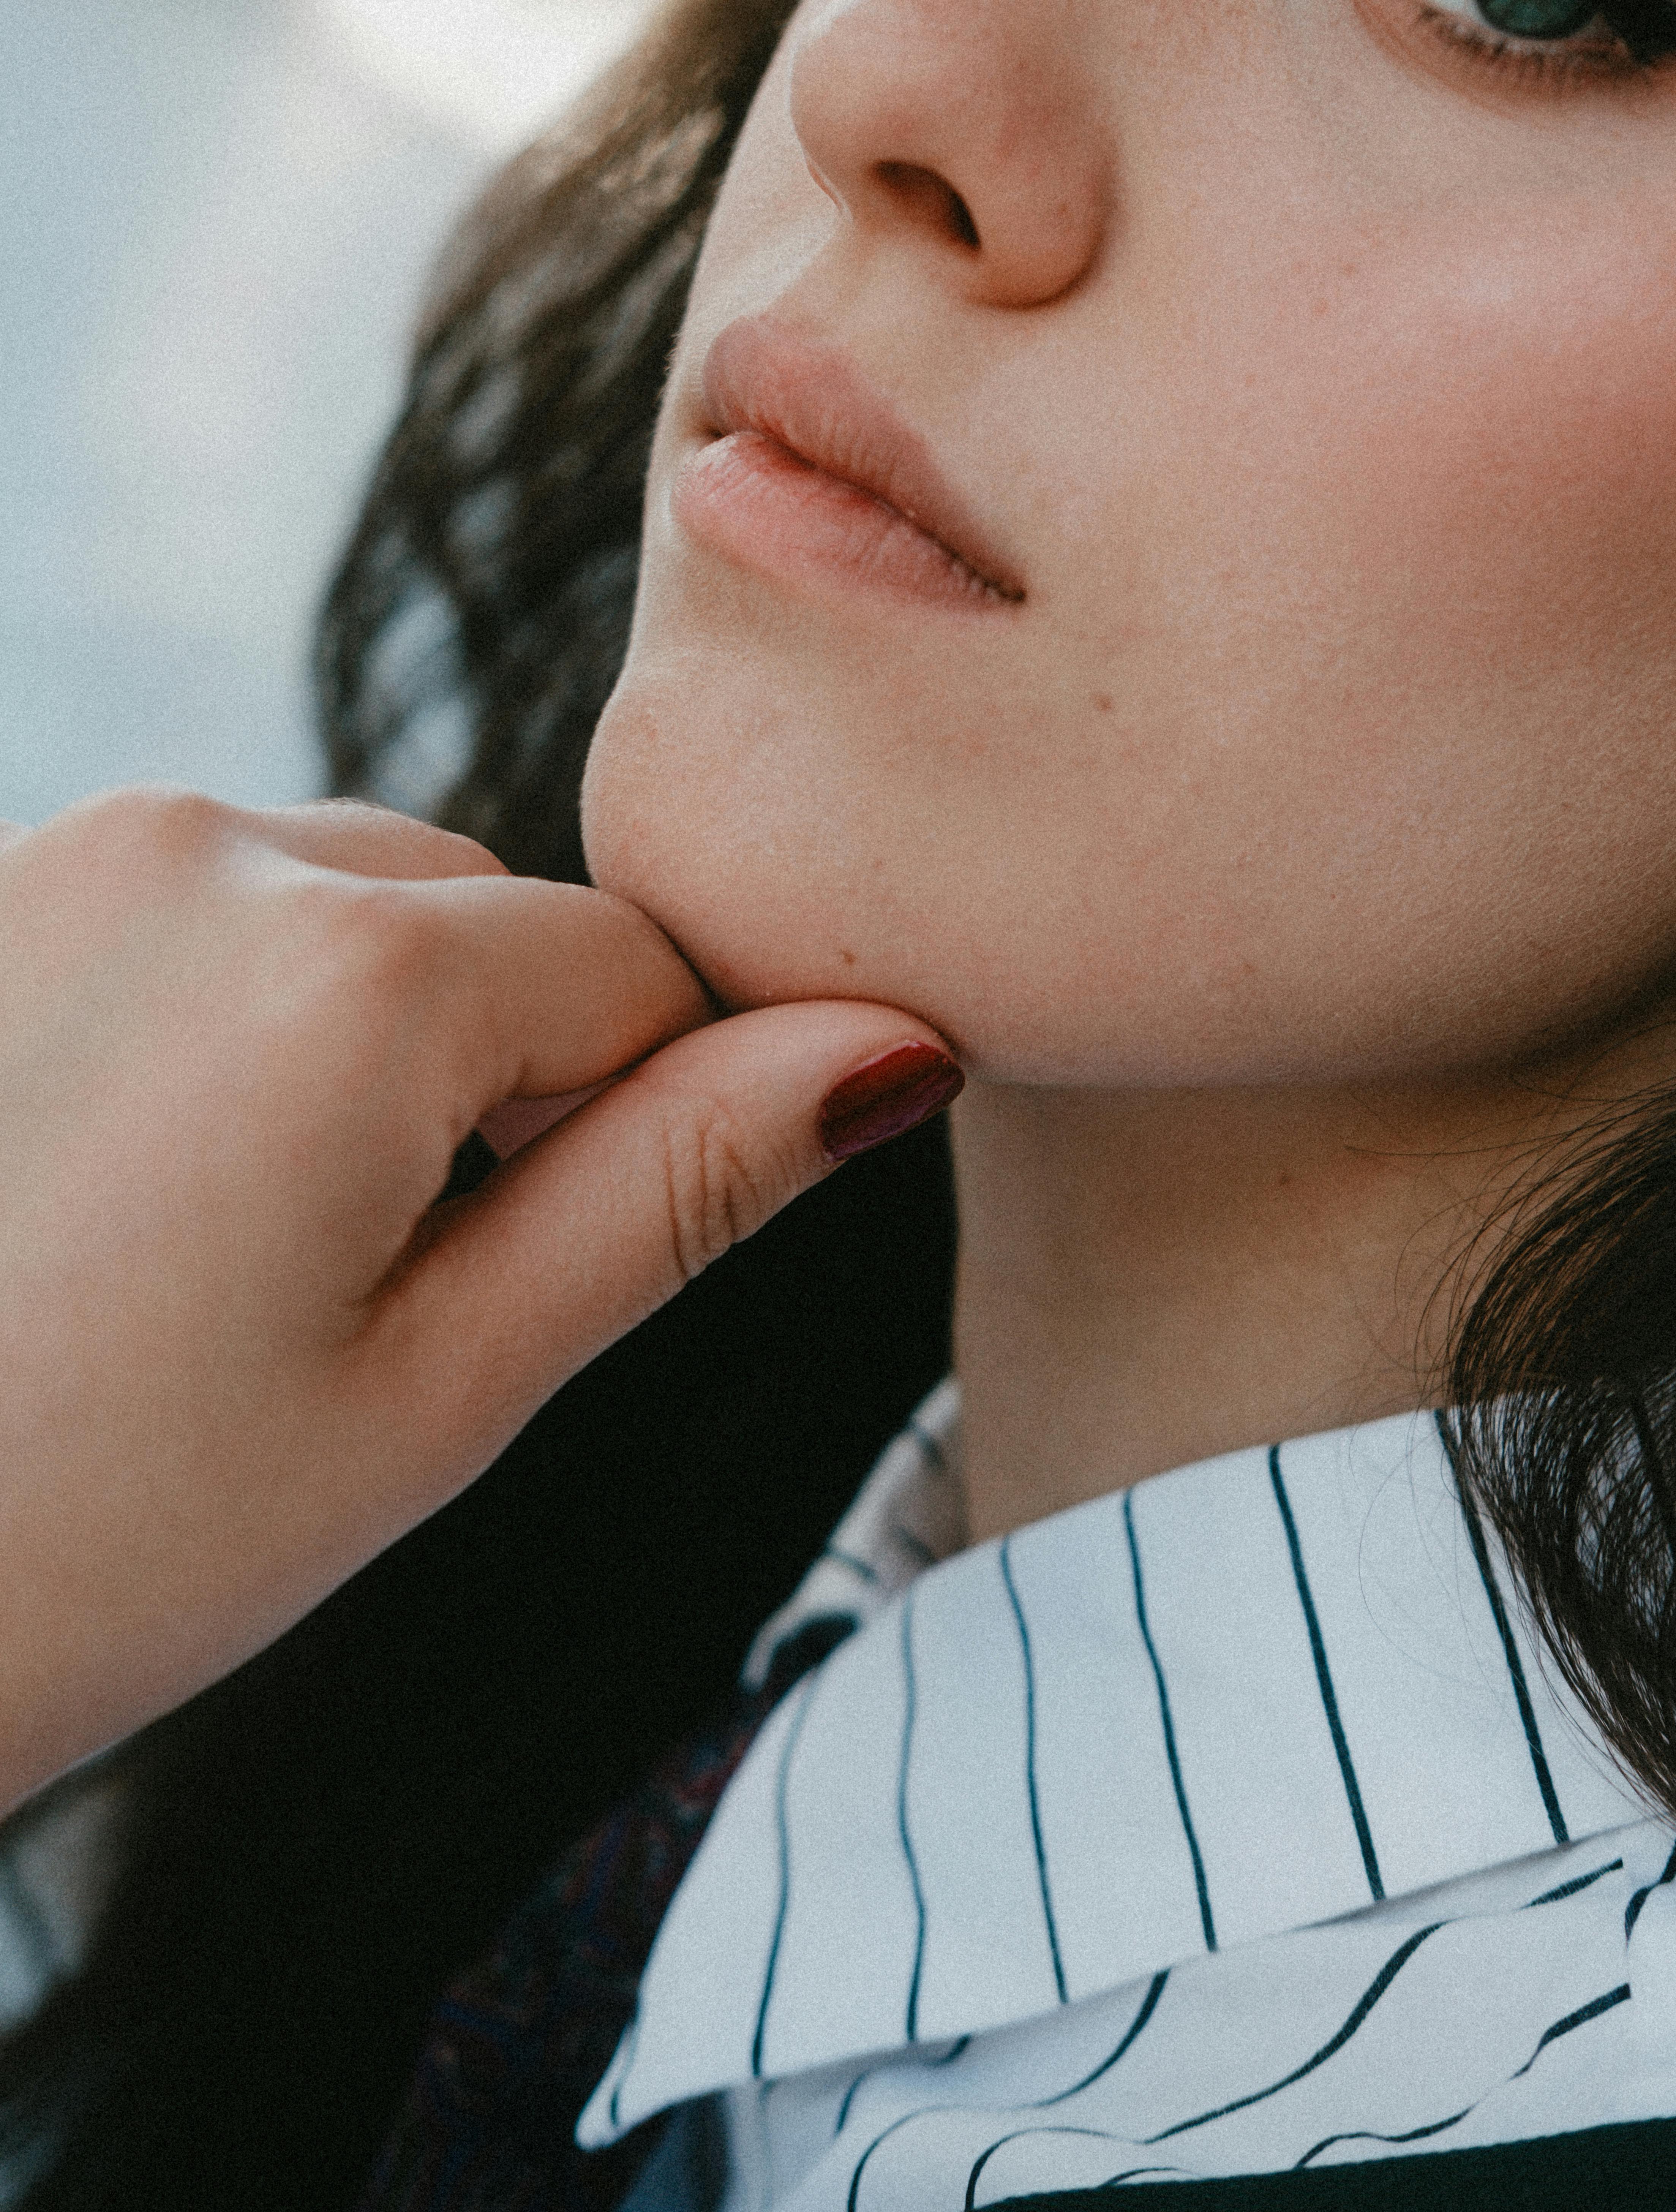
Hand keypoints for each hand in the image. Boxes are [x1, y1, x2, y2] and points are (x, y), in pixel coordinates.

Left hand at [0, 791, 957, 1813]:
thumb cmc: (97, 1534)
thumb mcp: (438, 1391)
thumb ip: (679, 1185)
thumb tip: (893, 1047)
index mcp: (356, 966)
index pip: (636, 970)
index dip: (618, 1129)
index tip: (477, 1284)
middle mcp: (200, 839)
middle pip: (476, 918)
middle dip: (469, 1075)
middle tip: (325, 1300)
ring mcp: (56, 845)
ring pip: (328, 905)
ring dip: (328, 1043)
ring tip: (192, 1252)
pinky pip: (181, 908)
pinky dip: (198, 1021)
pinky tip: (94, 1191)